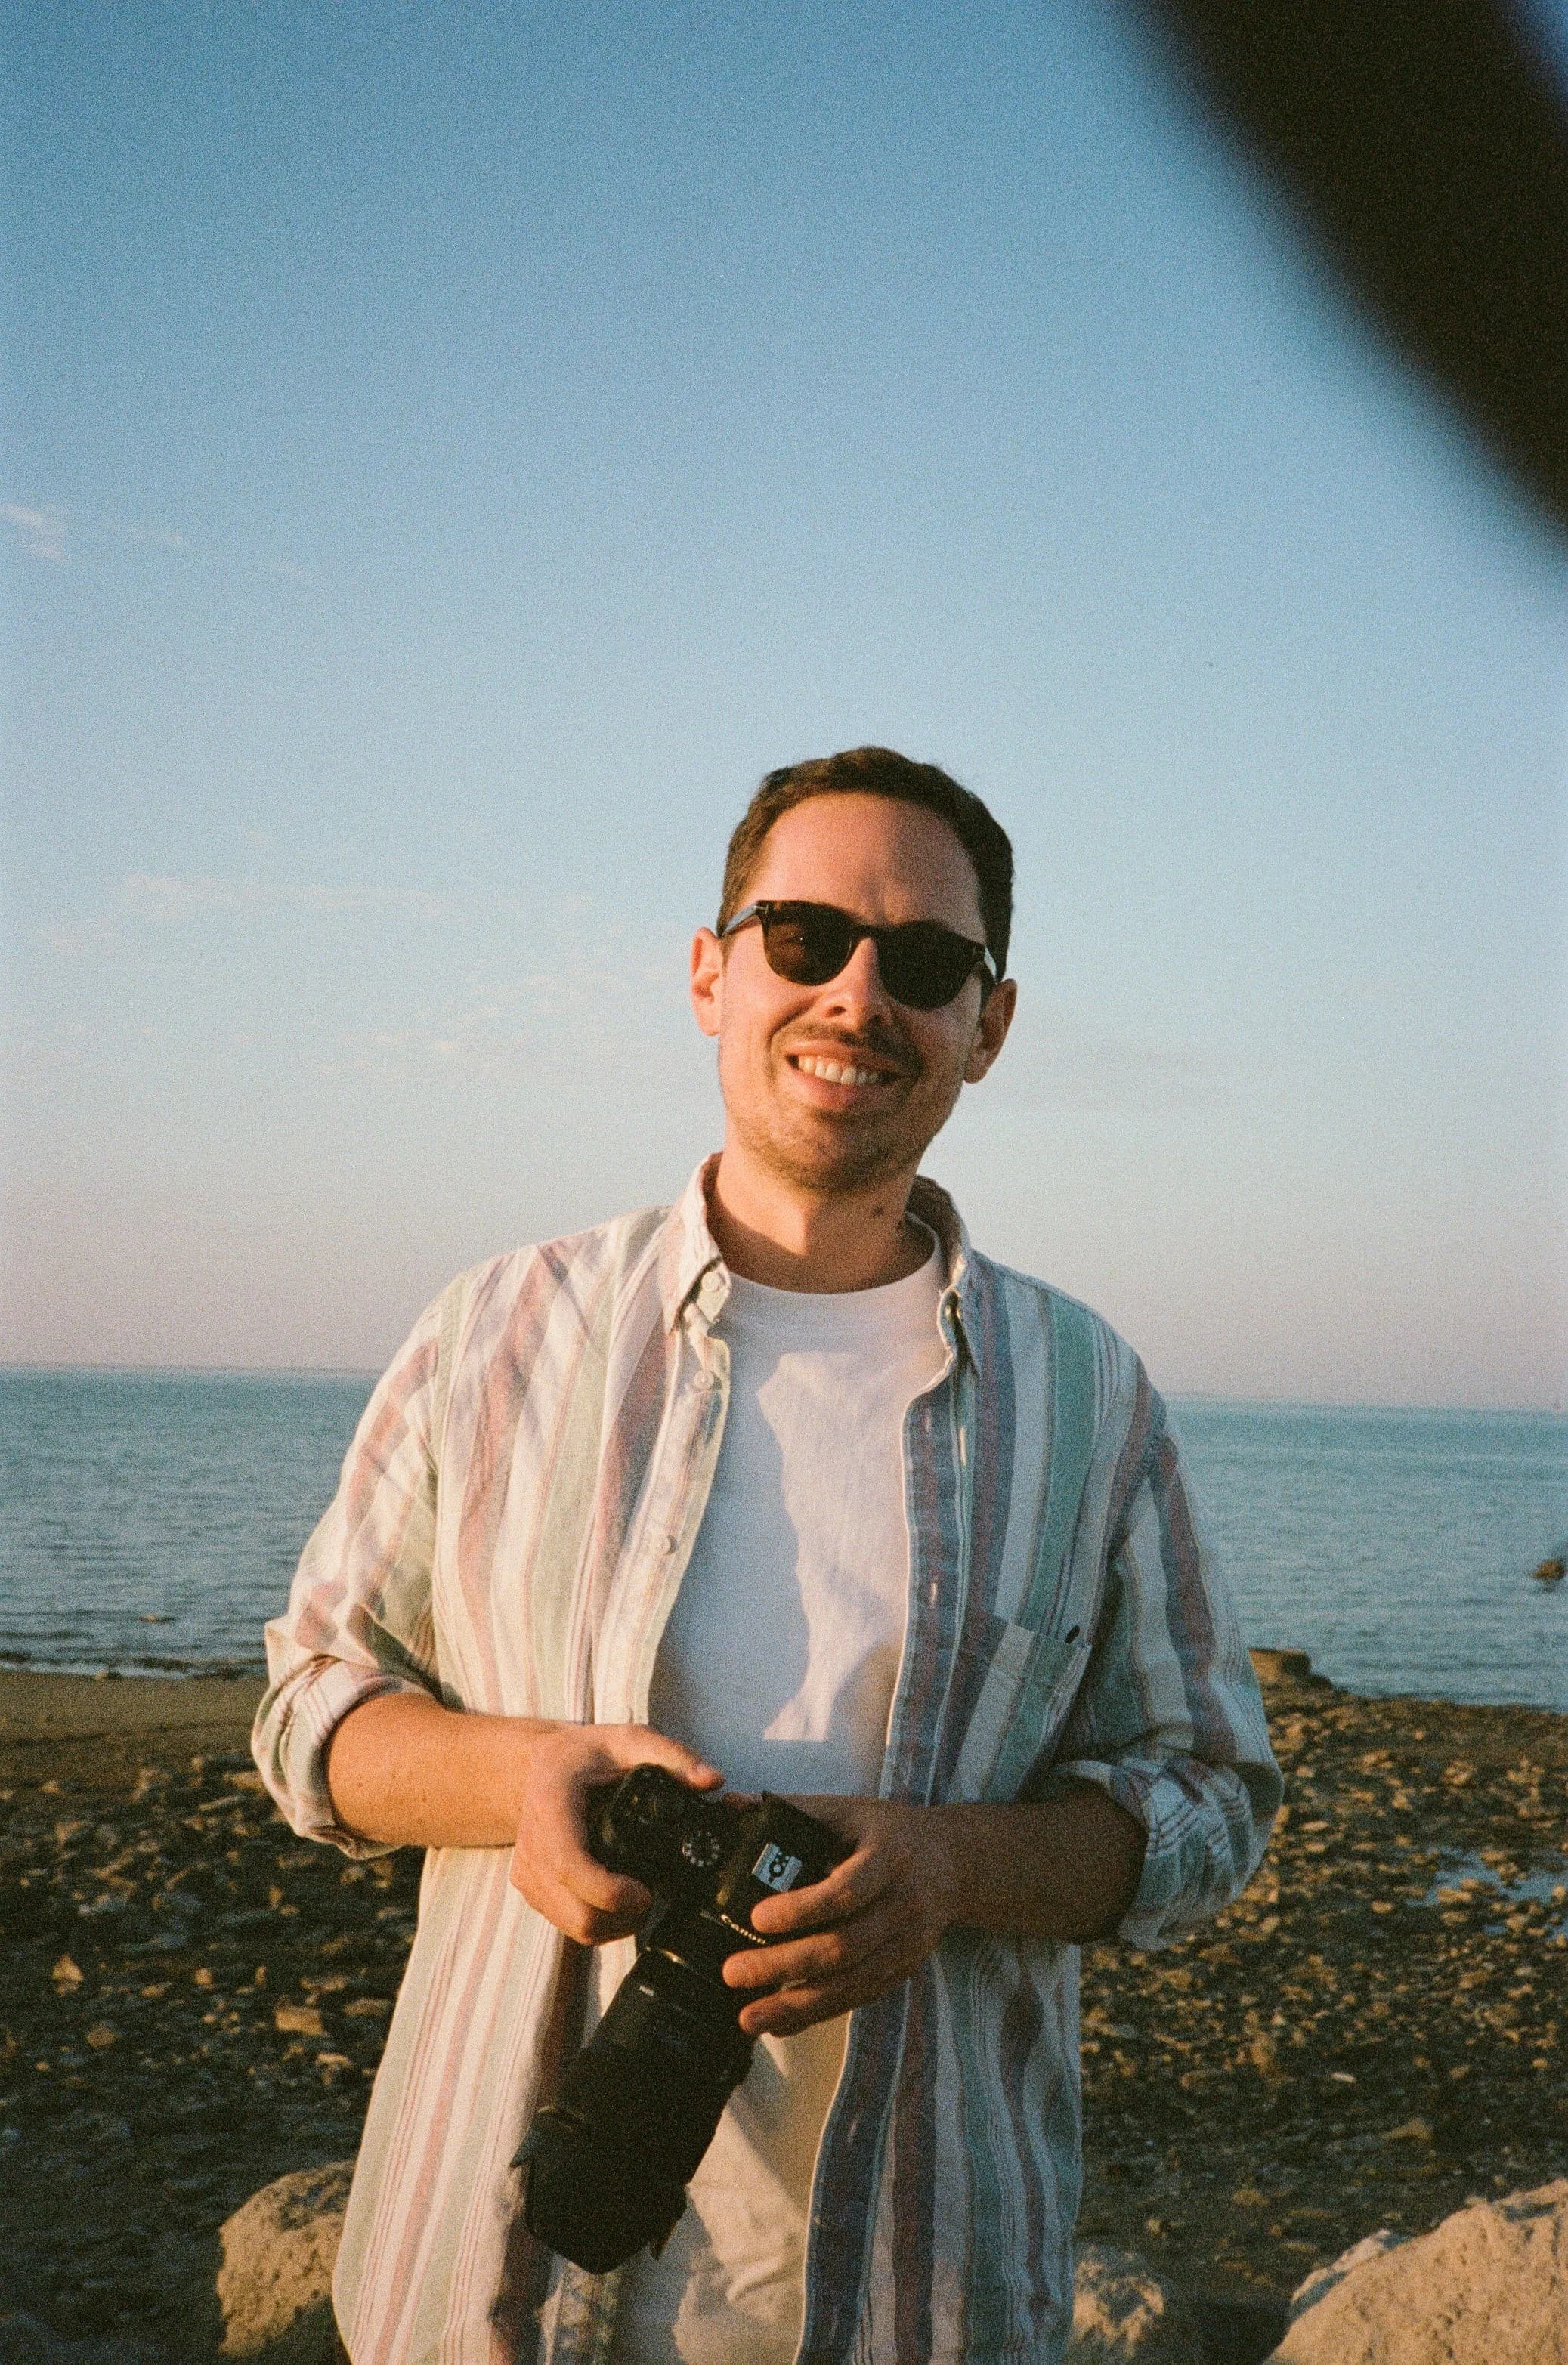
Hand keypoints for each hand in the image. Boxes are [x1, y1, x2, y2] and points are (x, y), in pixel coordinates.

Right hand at [508, 1723, 721, 1945]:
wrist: (539, 1765)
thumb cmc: (585, 1753)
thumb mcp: (628, 1739)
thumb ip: (671, 1756)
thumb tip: (713, 1779)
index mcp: (552, 1808)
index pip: (571, 1866)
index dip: (609, 1892)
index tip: (646, 1893)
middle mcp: (533, 1847)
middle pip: (578, 1913)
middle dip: (623, 1916)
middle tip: (651, 1893)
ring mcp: (527, 1873)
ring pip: (575, 1928)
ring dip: (613, 1923)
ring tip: (637, 1895)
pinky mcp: (531, 1889)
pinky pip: (567, 1924)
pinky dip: (597, 1920)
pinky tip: (615, 1894)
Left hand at [721, 1797, 959, 2038]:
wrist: (956, 1863)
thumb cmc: (892, 1832)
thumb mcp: (851, 1810)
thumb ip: (795, 1809)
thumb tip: (732, 1803)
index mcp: (889, 1859)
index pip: (847, 1891)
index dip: (803, 1909)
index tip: (757, 1919)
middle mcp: (903, 1906)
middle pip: (844, 1947)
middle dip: (786, 1965)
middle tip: (734, 1972)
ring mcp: (906, 1945)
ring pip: (851, 1983)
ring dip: (797, 2005)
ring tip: (748, 2017)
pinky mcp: (902, 1970)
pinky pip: (859, 1998)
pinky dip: (818, 2014)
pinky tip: (780, 2023)